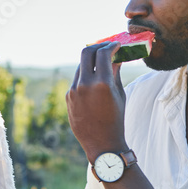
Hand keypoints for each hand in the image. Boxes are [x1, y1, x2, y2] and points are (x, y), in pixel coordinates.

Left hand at [66, 42, 127, 160]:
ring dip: (91, 61)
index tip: (116, 45)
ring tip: (101, 63)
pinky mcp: (68, 97)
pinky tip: (94, 80)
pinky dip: (86, 75)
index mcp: (102, 84)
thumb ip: (115, 72)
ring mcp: (74, 91)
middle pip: (86, 52)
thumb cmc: (116, 119)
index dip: (111, 45)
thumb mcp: (119, 94)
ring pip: (81, 66)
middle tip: (106, 47)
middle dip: (97, 46)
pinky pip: (77, 80)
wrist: (101, 143)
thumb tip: (115, 56)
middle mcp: (85, 85)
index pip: (103, 53)